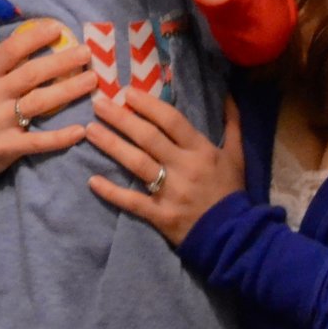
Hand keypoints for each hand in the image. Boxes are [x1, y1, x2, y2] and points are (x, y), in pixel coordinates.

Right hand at [0, 19, 95, 173]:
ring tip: (92, 80)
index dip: (34, 38)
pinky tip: (81, 129)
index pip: (9, 51)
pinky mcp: (8, 147)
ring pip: (39, 103)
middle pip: (31, 75)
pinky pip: (38, 141)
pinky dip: (60, 137)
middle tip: (86, 52)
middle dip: (61, 62)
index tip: (58, 29)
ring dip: (68, 91)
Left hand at [86, 90, 244, 248]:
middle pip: (148, 138)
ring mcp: (170, 192)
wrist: (235, 235)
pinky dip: (112, 192)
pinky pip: (132, 201)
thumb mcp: (237, 155)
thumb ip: (232, 124)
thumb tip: (228, 95)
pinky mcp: (160, 215)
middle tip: (98, 105)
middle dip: (121, 119)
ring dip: (111, 146)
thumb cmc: (231, 191)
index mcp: (201, 150)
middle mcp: (184, 167)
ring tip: (90, 131)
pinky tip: (93, 180)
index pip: (171, 121)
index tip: (127, 92)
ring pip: (136, 164)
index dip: (149, 105)